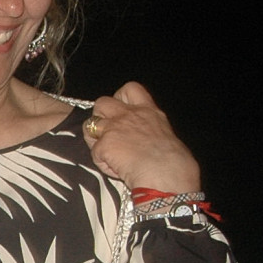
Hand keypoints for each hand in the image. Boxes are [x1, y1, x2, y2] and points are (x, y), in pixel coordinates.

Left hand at [82, 82, 200, 191]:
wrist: (166, 173)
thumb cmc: (173, 161)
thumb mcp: (164, 135)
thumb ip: (149, 130)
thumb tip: (144, 140)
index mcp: (148, 111)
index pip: (130, 89)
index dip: (120, 97)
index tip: (120, 109)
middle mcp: (129, 115)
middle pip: (102, 102)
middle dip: (100, 115)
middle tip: (107, 132)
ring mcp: (114, 128)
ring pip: (89, 124)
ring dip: (93, 138)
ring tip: (106, 152)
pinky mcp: (104, 145)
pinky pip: (94, 152)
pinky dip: (101, 162)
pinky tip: (115, 169)